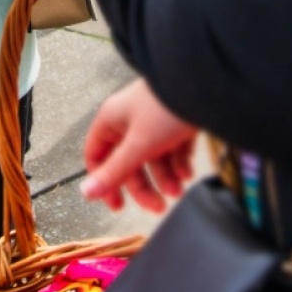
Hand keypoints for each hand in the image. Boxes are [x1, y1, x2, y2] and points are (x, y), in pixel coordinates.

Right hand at [81, 78, 197, 212]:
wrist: (205, 84)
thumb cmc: (165, 107)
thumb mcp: (138, 145)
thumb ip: (114, 171)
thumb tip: (86, 193)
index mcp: (112, 120)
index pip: (98, 155)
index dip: (106, 182)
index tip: (119, 205)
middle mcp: (131, 120)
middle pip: (129, 163)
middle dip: (145, 187)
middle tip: (159, 206)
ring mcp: (155, 122)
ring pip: (154, 159)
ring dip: (166, 178)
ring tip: (180, 189)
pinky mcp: (177, 123)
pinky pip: (173, 150)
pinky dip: (180, 164)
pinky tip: (188, 173)